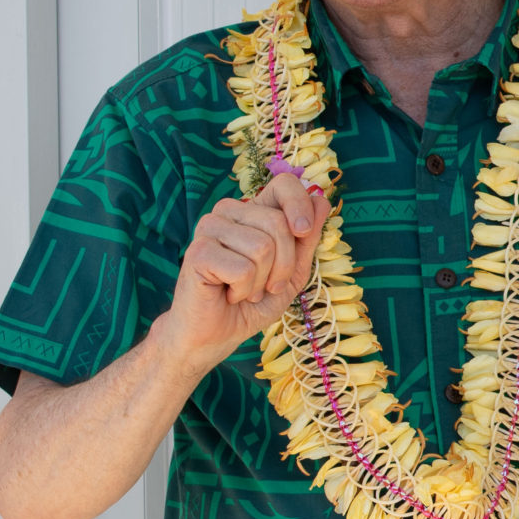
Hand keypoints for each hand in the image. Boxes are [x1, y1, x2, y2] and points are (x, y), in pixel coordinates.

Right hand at [157, 172, 331, 371]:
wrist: (218, 334)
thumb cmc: (254, 301)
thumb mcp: (294, 271)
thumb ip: (307, 238)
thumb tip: (321, 200)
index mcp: (253, 210)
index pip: (284, 184)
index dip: (300, 205)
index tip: (304, 233)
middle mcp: (229, 212)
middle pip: (278, 222)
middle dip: (284, 265)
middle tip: (267, 285)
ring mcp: (210, 228)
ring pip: (262, 247)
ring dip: (262, 281)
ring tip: (246, 290)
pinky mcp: (197, 251)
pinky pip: (243, 269)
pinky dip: (244, 290)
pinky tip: (229, 294)